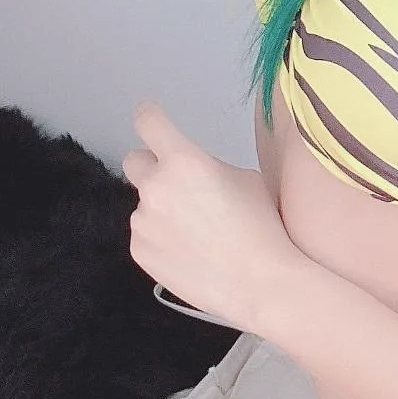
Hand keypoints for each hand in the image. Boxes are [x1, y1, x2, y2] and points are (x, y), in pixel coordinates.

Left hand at [122, 100, 300, 336]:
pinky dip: (161, 237)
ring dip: (162, 207)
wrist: (260, 282)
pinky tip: (189, 252)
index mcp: (184, 160)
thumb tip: (197, 173)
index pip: (148, 122)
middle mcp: (155, 187)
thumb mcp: (245, 179)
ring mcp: (143, 222)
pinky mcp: (139, 251)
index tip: (150, 115)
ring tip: (196, 232)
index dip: (149, 115)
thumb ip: (211, 167)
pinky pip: (145, 233)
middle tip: (179, 183)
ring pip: (144, 203)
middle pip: (134, 160)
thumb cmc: (263, 226)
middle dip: (153, 166)